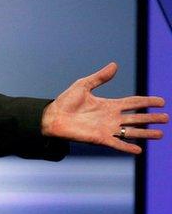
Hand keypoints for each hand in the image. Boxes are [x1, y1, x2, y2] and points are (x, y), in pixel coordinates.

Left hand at [41, 62, 166, 153]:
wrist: (52, 116)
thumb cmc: (66, 101)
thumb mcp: (84, 85)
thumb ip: (100, 77)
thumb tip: (114, 65)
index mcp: (109, 105)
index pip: (133, 103)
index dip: (147, 102)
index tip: (161, 101)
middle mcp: (111, 117)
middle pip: (136, 118)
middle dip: (151, 118)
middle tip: (166, 118)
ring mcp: (107, 128)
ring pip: (131, 132)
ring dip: (145, 133)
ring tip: (160, 134)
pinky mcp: (99, 138)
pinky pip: (117, 143)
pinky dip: (127, 147)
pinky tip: (138, 149)